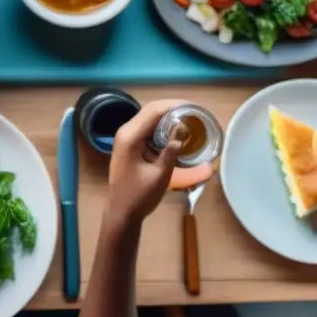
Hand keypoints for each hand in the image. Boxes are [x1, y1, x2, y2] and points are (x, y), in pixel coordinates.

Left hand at [105, 100, 181, 229]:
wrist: (121, 211)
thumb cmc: (139, 196)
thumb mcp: (160, 175)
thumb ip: (171, 151)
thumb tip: (182, 130)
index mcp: (130, 137)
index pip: (153, 111)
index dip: (174, 105)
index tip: (194, 106)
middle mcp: (125, 132)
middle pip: (150, 110)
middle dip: (172, 108)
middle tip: (194, 112)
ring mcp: (125, 137)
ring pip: (148, 117)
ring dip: (167, 115)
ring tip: (188, 118)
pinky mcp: (128, 143)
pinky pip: (146, 127)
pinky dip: (161, 125)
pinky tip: (175, 129)